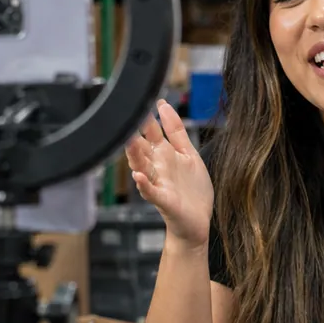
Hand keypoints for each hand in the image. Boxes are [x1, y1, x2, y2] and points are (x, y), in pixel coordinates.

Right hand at [124, 101, 213, 248]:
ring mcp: (159, 183)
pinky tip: (139, 176)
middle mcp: (158, 167)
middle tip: (126, 118)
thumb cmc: (192, 190)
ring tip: (130, 142)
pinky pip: (152, 192)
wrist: (197, 222)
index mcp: (164, 154)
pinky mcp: (164, 201)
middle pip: (142, 147)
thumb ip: (176, 131)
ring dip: (135, 155)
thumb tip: (163, 105)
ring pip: (142, 166)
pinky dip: (144, 185)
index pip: (151, 132)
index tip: (139, 100)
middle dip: (134, 134)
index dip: (146, 118)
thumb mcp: (188, 154)